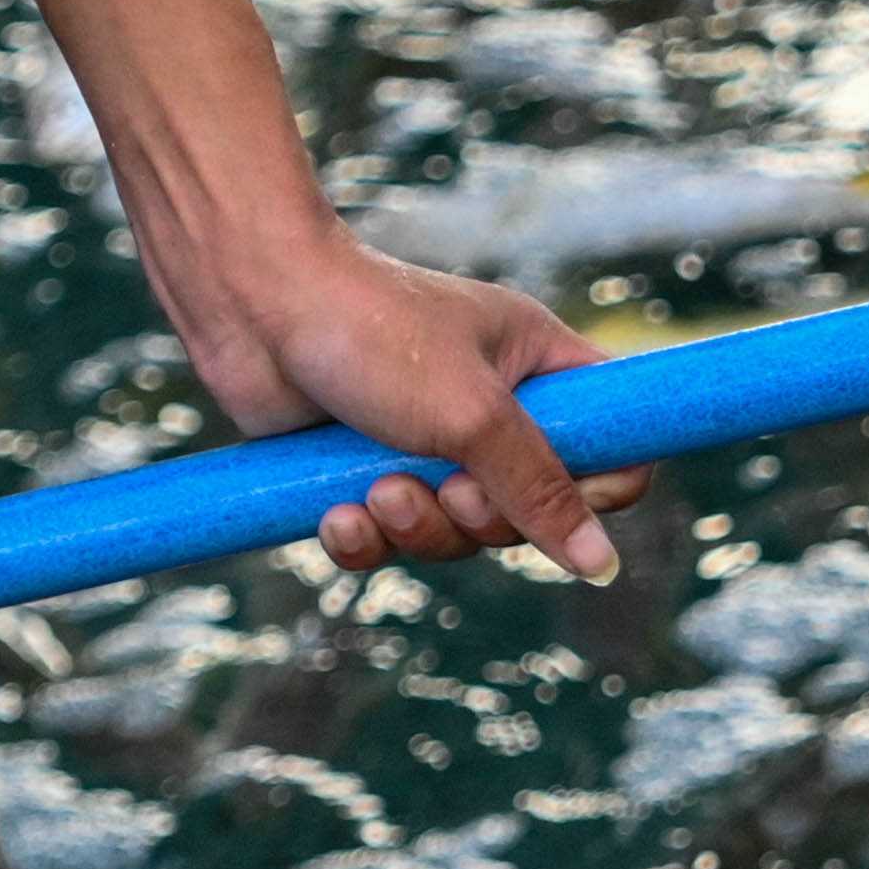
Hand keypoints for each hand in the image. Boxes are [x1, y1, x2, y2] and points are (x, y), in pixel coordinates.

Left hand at [175, 234, 647, 580]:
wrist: (253, 304)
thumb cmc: (375, 333)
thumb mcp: (472, 415)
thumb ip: (540, 491)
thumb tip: (601, 564)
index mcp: (540, 369)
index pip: (615, 449)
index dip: (596, 493)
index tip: (550, 500)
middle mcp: (491, 408)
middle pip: (526, 512)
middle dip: (480, 519)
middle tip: (445, 489)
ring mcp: (425, 441)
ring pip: (452, 533)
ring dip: (415, 528)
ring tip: (376, 492)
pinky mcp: (362, 467)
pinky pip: (387, 536)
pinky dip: (363, 538)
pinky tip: (335, 514)